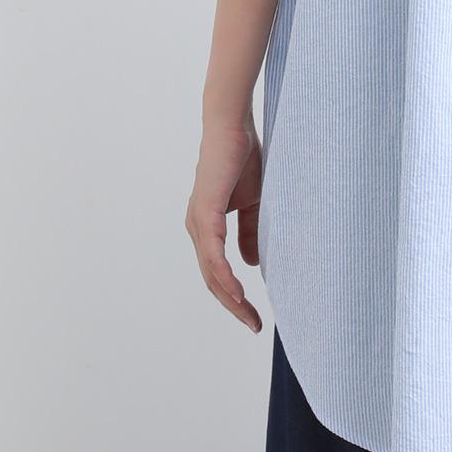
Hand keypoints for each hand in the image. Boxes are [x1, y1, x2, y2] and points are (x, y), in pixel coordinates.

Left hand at [185, 117, 263, 332]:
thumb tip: (250, 264)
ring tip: (248, 315)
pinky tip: (237, 291)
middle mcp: (197, 228)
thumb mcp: (254, 203)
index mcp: (207, 227)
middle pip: (212, 280)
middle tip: (254, 324)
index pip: (218, 272)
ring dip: (229, 297)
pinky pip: (213, 253)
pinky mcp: (205, 212)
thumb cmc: (243, 159)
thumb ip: (251, 232)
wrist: (233, 127)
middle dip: (234, 306)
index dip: (235, 296)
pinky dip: (224, 275)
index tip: (254, 316)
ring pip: (211, 272)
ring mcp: (199, 221)